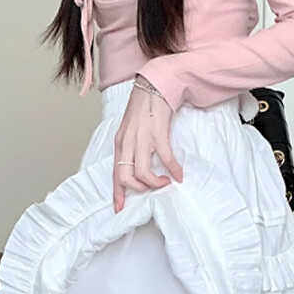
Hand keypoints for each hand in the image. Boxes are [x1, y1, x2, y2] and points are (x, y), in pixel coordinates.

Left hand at [112, 77, 183, 212]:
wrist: (154, 85)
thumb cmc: (143, 109)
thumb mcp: (130, 131)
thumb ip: (131, 148)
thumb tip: (136, 167)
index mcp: (120, 144)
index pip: (115, 174)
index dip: (117, 193)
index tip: (119, 208)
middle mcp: (127, 143)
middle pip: (125, 178)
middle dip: (139, 189)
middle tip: (151, 189)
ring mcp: (141, 139)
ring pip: (142, 173)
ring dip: (155, 183)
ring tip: (165, 181)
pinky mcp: (157, 134)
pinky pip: (165, 158)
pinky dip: (173, 169)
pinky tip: (179, 174)